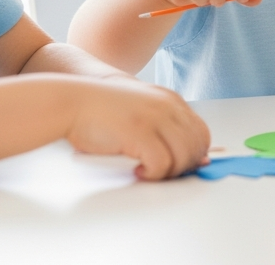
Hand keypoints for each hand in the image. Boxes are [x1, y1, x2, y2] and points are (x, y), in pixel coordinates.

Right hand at [61, 77, 211, 179]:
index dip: (196, 154)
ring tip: (150, 172)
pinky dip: (153, 174)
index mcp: (171, 100)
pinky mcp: (140, 133)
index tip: (182, 166)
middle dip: (184, 166)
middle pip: (196, 146)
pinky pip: (162, 164)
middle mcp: (168, 106)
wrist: (72, 102)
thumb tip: (193, 157)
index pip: (202, 132)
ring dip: (168, 172)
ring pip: (182, 157)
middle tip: (163, 174)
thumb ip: (165, 126)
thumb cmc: (102, 111)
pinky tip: (139, 171)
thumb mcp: (141, 111)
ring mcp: (155, 118)